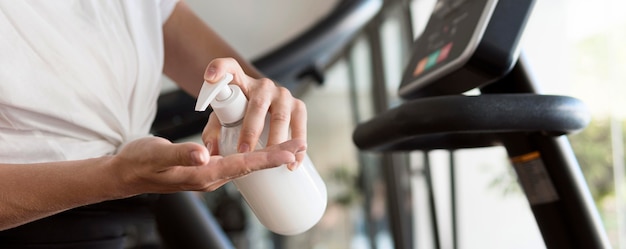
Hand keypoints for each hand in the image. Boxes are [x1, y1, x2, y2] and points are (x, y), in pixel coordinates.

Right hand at [111, 136, 305, 194]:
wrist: (126, 173)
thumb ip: (179, 152)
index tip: (289, 152)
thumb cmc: (139, 162)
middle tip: (301, 147)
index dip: (268, 158)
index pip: (243, 165)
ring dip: (268, 157)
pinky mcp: (205, 169)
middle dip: (277, 157)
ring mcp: (208, 175)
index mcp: (202, 174)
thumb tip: (204, 154)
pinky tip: (261, 152)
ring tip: (289, 149)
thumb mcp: (156, 154)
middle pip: (250, 167)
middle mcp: (210, 177)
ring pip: (245, 166)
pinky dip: (252, 158)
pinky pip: (236, 165)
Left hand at [200, 58, 306, 167]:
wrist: (264, 110)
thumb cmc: (240, 113)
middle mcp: (264, 85)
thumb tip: (211, 150)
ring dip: (275, 140)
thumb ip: (213, 131)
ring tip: (268, 159)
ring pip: (281, 117)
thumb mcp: (223, 118)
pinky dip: (296, 147)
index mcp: (241, 82)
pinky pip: (300, 126)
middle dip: (250, 130)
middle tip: (243, 150)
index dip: (219, 69)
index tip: (209, 78)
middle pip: (257, 104)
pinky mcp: (298, 108)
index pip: (229, 68)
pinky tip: (292, 163)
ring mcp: (284, 95)